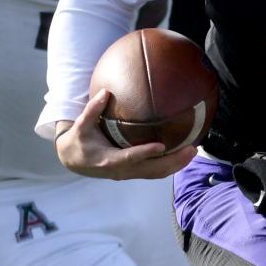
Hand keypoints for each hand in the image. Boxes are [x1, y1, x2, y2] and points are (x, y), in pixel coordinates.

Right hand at [54, 89, 195, 180]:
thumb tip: (104, 92)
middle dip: (172, 162)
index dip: (145, 153)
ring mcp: (128, 173)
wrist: (73, 160)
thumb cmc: (78, 141)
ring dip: (175, 165)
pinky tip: (182, 156)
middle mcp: (121, 170)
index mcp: (109, 160)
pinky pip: (153, 172)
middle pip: (150, 170)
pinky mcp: (133, 172)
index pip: (130, 158)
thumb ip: (92, 110)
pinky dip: (169, 166)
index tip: (162, 146)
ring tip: (192, 152)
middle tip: (191, 150)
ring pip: (155, 174)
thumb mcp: (81, 125)